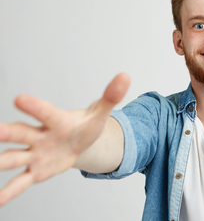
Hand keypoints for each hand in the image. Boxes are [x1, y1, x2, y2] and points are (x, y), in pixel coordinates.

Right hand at [0, 73, 129, 205]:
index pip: (46, 112)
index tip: (19, 98)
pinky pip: (20, 182)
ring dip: (2, 161)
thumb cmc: (86, 125)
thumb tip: (126, 76)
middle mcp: (41, 136)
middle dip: (7, 133)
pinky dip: (8, 192)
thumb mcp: (101, 113)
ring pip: (15, 157)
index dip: (34, 107)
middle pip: (22, 133)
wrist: (79, 142)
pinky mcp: (36, 171)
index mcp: (57, 121)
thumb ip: (111, 96)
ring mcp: (36, 154)